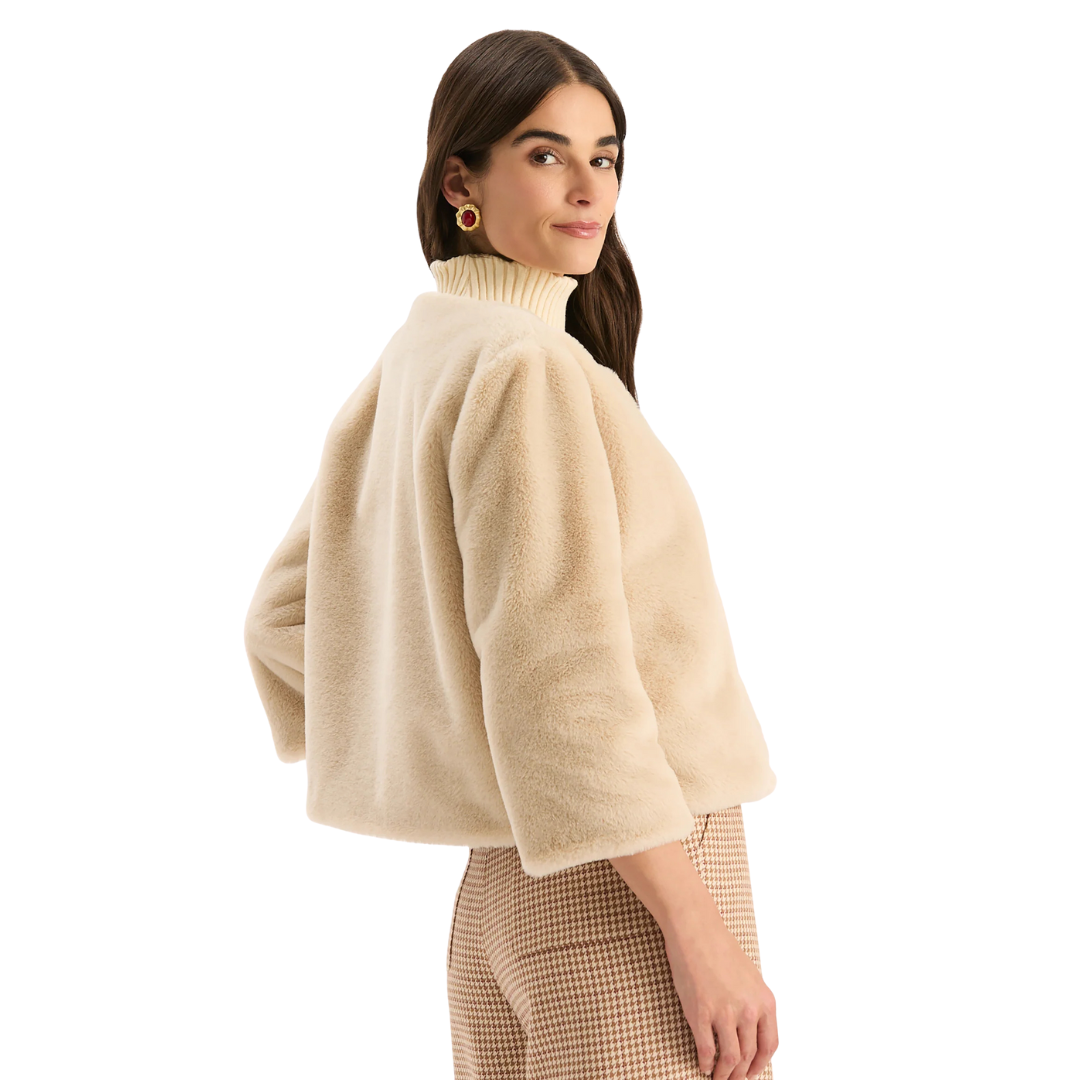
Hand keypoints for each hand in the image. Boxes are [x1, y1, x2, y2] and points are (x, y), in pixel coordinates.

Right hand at [663, 907, 778, 1078]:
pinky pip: (707, 1050)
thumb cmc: (719, 947)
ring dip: (724, 1074)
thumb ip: (753, 1002)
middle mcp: (748, 1009)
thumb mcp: (749, 976)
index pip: (769, 1045)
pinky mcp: (701, 1012)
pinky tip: (703, 1064)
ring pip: (731, 1059)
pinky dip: (706, 1063)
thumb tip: (751, 1029)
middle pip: (749, 1056)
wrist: (695, 928)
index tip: (751, 1072)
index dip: (760, 1065)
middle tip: (733, 1079)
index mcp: (764, 1001)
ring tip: (718, 1077)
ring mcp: (725, 1012)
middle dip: (741, 1074)